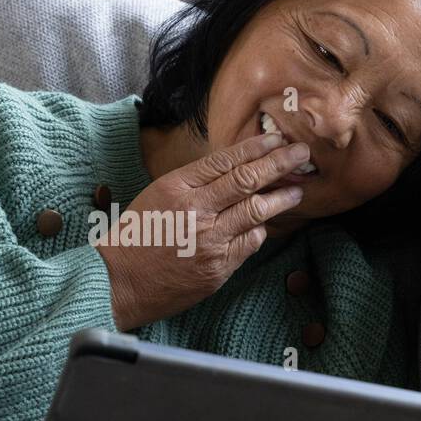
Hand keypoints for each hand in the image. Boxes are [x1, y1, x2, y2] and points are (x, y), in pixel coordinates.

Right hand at [95, 134, 307, 330]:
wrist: (119, 281)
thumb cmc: (136, 236)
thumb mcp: (158, 195)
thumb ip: (195, 184)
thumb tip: (234, 171)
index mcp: (178, 187)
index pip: (226, 161)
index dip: (256, 148)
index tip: (277, 139)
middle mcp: (196, 212)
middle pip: (247, 180)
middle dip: (280, 164)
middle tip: (302, 154)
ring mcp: (209, 242)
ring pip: (256, 212)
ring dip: (281, 198)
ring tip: (298, 190)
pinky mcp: (218, 268)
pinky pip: (249, 243)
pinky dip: (259, 231)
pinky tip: (263, 225)